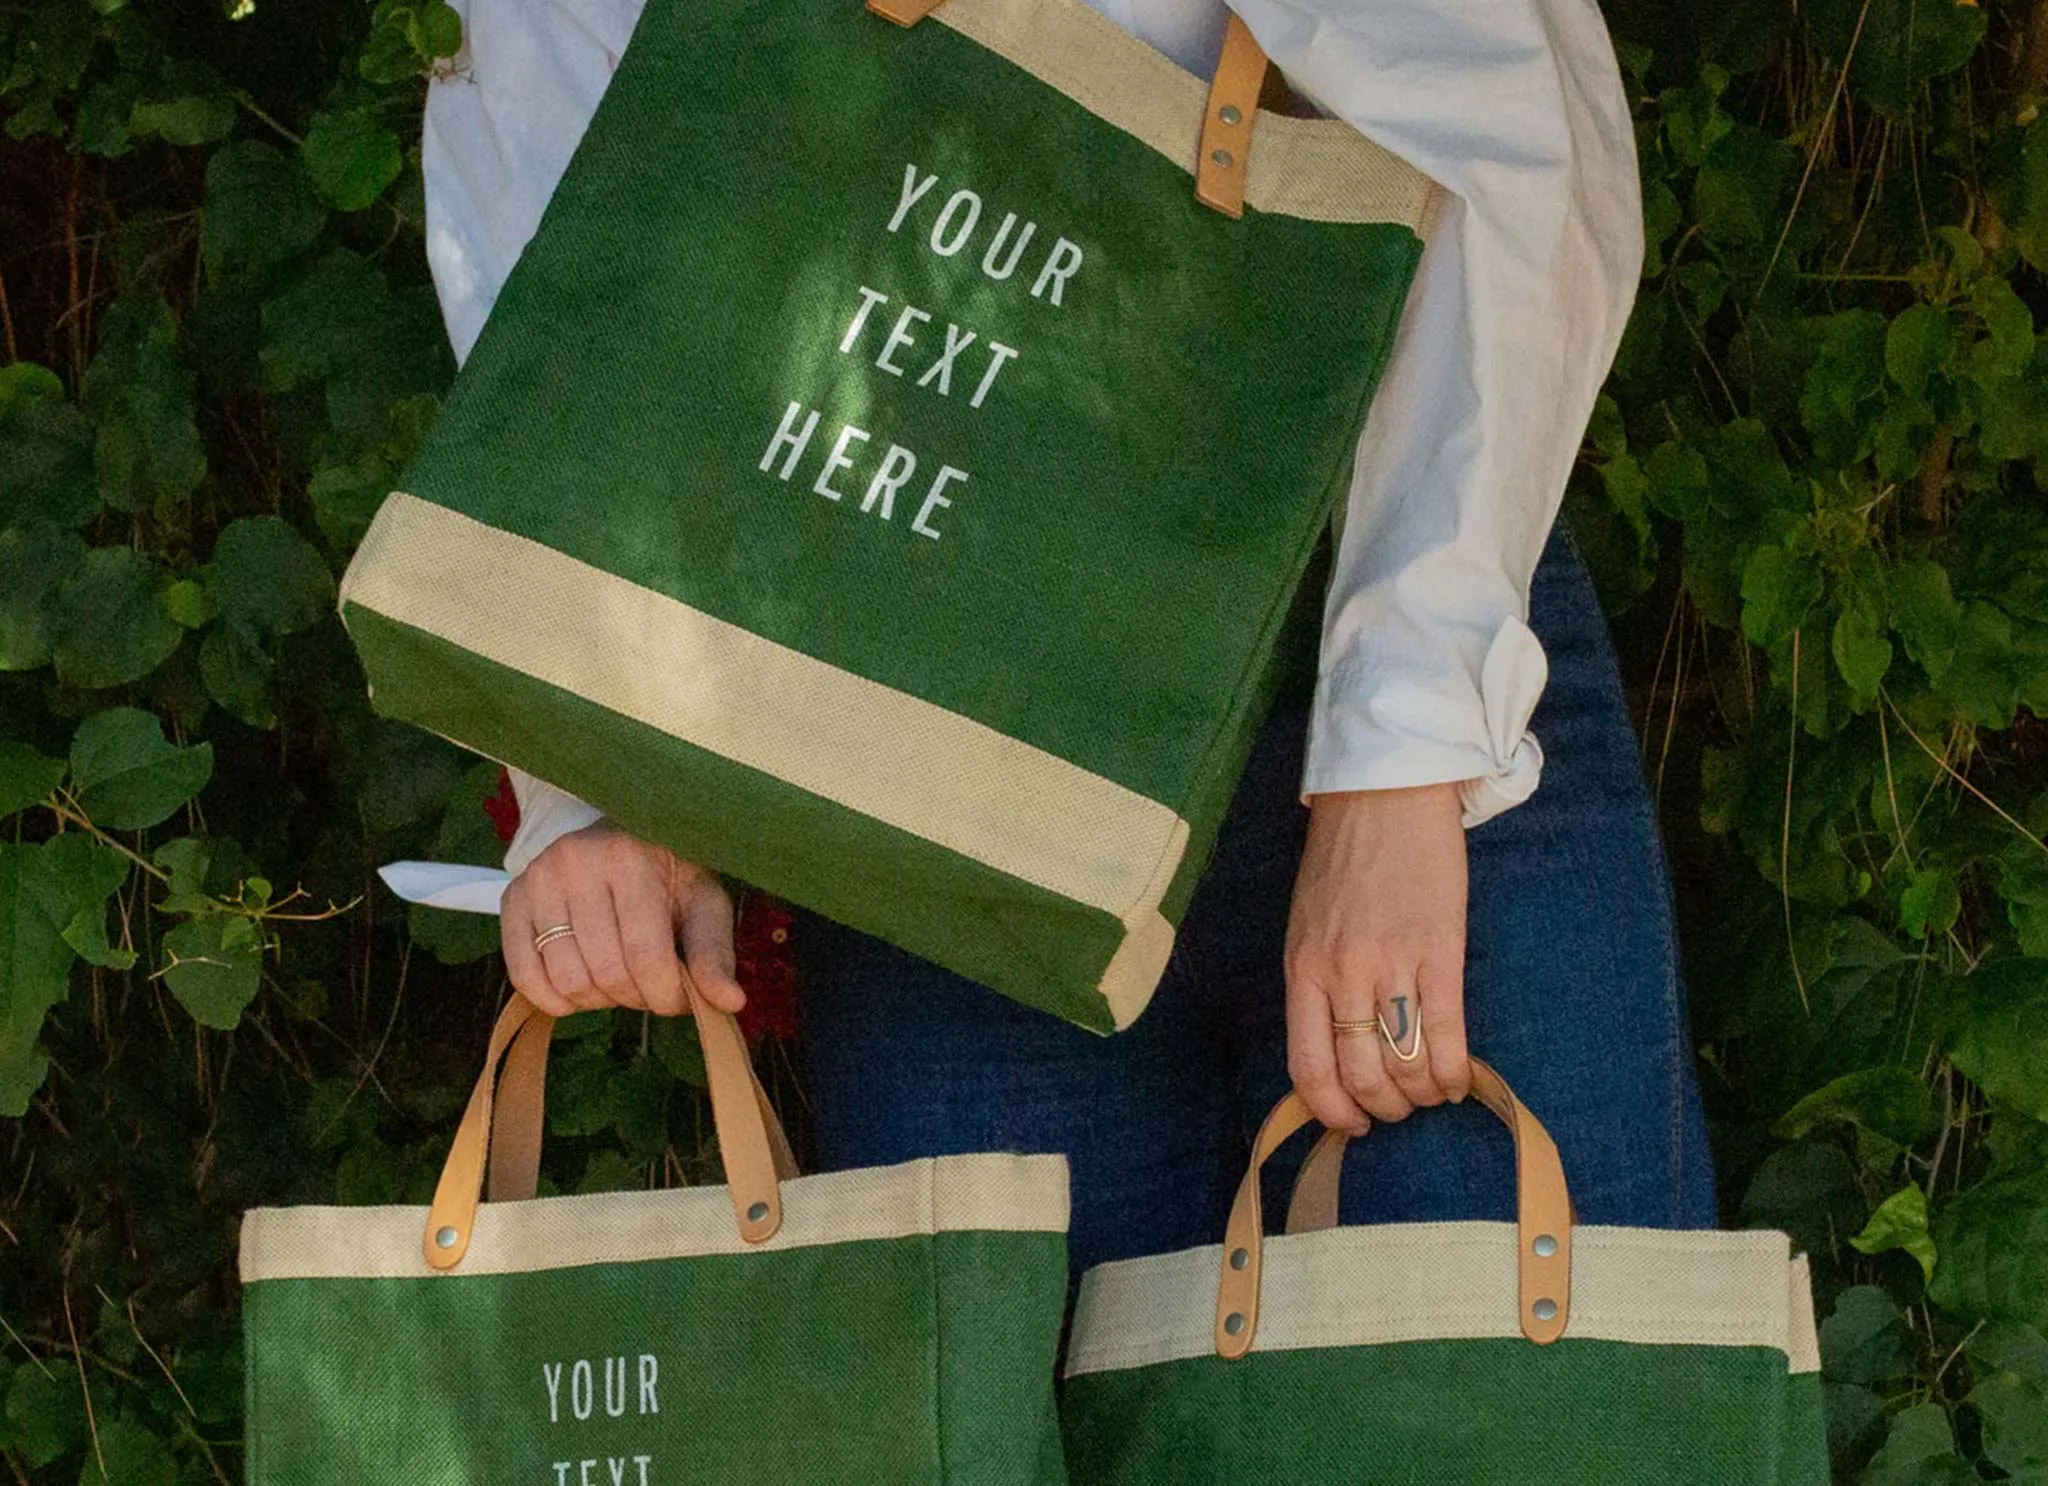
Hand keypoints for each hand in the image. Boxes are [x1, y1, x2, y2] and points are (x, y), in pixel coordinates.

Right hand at [499, 823, 745, 1019]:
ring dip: (597, 1000)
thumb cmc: (668, 876)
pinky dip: (551, 999)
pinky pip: (522, 973)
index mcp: (632, 859)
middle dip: (635, 998)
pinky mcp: (513, 899)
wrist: (618, 837)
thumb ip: (714, 953)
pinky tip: (577, 993)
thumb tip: (730, 1002)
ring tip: (617, 980)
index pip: (647, 957)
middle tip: (647, 986)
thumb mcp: (702, 903)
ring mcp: (539, 879)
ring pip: (566, 978)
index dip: (666, 995)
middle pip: (607, 972)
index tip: (678, 997)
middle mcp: (578, 862)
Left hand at [1284, 782, 1471, 1132]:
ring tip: (1429, 1095)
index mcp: (1302, 969)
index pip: (1307, 1065)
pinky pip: (1448, 1032)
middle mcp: (1342, 974)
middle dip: (1383, 1108)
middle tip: (1396, 1109)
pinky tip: (1458, 1081)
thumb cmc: (1343, 859)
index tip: (1349, 1123)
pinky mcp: (1441, 950)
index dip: (1329, 1109)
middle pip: (1361, 1075)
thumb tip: (1334, 1044)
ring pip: (1405, 1062)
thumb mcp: (1307, 924)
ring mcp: (1392, 963)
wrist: (1385, 795)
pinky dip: (1454, 1071)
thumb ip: (1317, 982)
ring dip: (1419, 1095)